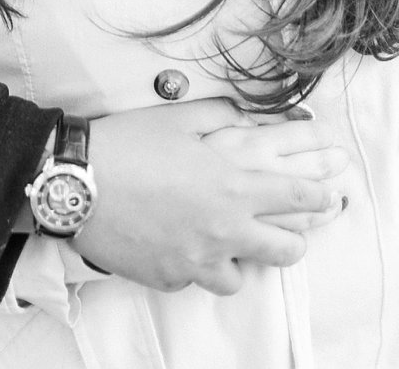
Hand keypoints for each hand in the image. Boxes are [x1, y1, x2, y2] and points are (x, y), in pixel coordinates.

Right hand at [72, 100, 349, 294]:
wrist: (72, 181)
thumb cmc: (124, 144)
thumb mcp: (175, 118)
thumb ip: (222, 117)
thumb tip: (252, 117)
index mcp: (233, 186)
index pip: (300, 198)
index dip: (319, 197)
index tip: (326, 197)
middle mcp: (225, 230)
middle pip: (287, 250)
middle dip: (292, 240)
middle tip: (278, 230)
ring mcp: (198, 260)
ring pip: (242, 277)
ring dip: (237, 261)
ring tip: (222, 245)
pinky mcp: (170, 277)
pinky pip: (194, 280)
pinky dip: (191, 266)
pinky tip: (175, 246)